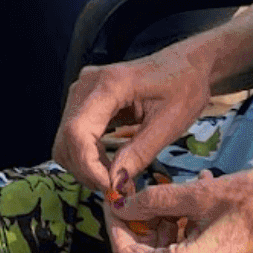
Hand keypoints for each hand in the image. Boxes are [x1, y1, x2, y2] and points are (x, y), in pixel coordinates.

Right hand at [52, 42, 215, 196]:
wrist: (186, 64)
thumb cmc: (185, 88)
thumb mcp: (169, 123)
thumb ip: (140, 153)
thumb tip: (114, 184)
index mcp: (109, 84)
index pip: (77, 132)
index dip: (88, 166)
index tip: (111, 187)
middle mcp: (86, 84)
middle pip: (66, 138)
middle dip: (87, 170)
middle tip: (118, 188)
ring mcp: (82, 90)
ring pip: (65, 140)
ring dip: (85, 166)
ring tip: (115, 177)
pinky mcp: (84, 99)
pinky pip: (73, 135)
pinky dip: (87, 156)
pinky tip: (109, 164)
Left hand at [105, 169, 252, 252]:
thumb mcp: (201, 195)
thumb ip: (156, 201)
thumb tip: (123, 204)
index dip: (115, 226)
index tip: (114, 200)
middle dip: (136, 228)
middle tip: (136, 197)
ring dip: (160, 230)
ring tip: (172, 196)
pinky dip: (180, 239)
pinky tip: (190, 208)